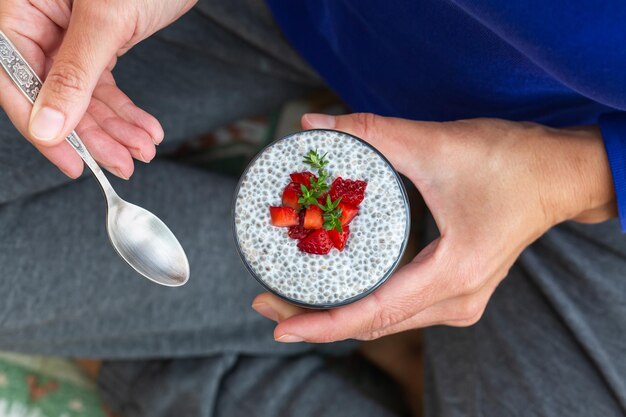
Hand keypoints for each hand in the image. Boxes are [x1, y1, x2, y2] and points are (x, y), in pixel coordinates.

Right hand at [0, 0, 195, 177]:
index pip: (16, 78)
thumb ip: (73, 73)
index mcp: (20, 7)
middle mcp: (39, 22)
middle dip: (93, 134)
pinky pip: (105, 86)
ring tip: (142, 148)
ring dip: (115, 128)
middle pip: (54, 94)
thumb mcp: (105, 19)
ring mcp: (68, 35)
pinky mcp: (99, 43)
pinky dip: (126, 111)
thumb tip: (47, 125)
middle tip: (121, 163)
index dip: (43, 126)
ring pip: (84, 96)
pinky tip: (145, 128)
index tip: (72, 162)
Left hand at [252, 113, 615, 341]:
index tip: (277, 325)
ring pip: (385, 320)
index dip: (320, 324)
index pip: (373, 313)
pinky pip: (399, 309)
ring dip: (337, 312)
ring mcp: (458, 301)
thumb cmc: (512, 162)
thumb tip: (314, 123)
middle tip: (267, 298)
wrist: (559, 174)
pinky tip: (334, 287)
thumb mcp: (436, 144)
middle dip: (317, 317)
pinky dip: (363, 303)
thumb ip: (372, 131)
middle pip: (373, 323)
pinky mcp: (455, 290)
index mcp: (452, 274)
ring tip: (290, 295)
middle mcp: (456, 301)